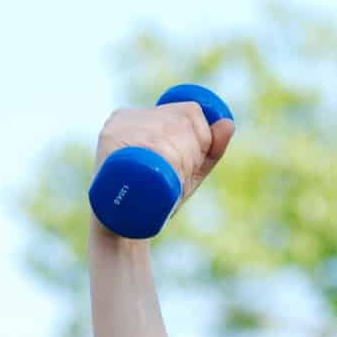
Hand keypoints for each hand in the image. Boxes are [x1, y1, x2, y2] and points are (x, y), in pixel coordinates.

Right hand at [93, 100, 235, 216]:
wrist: (124, 226)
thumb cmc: (158, 196)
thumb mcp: (191, 170)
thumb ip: (212, 149)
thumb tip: (229, 122)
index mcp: (143, 116)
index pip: (188, 110)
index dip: (203, 136)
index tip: (195, 162)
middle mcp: (126, 117)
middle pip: (179, 121)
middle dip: (192, 152)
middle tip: (182, 176)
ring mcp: (115, 130)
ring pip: (166, 135)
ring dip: (180, 161)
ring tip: (171, 179)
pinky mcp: (108, 145)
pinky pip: (147, 144)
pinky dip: (165, 159)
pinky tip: (164, 172)